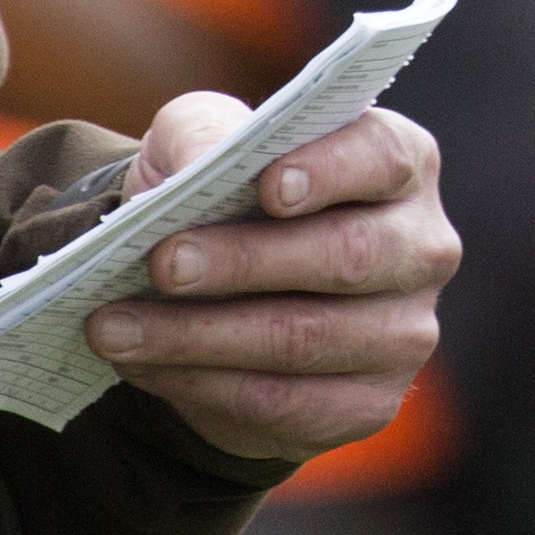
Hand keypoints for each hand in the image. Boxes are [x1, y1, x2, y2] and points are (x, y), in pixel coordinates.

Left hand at [80, 98, 453, 461]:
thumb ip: (205, 131)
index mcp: (399, 164)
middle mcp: (420, 248)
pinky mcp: (369, 404)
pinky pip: (284, 404)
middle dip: (245, 262)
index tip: (267, 187)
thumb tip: (201, 166)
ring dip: (199, 336)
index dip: (330, 171)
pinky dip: (201, 385)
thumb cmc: (226, 193)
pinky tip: (143, 364)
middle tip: (162, 264)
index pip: (384, 157)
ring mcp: (404, 333)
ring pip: (306, 340)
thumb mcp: (204, 139)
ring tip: (113, 327)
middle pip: (348, 255)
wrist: (225, 293)